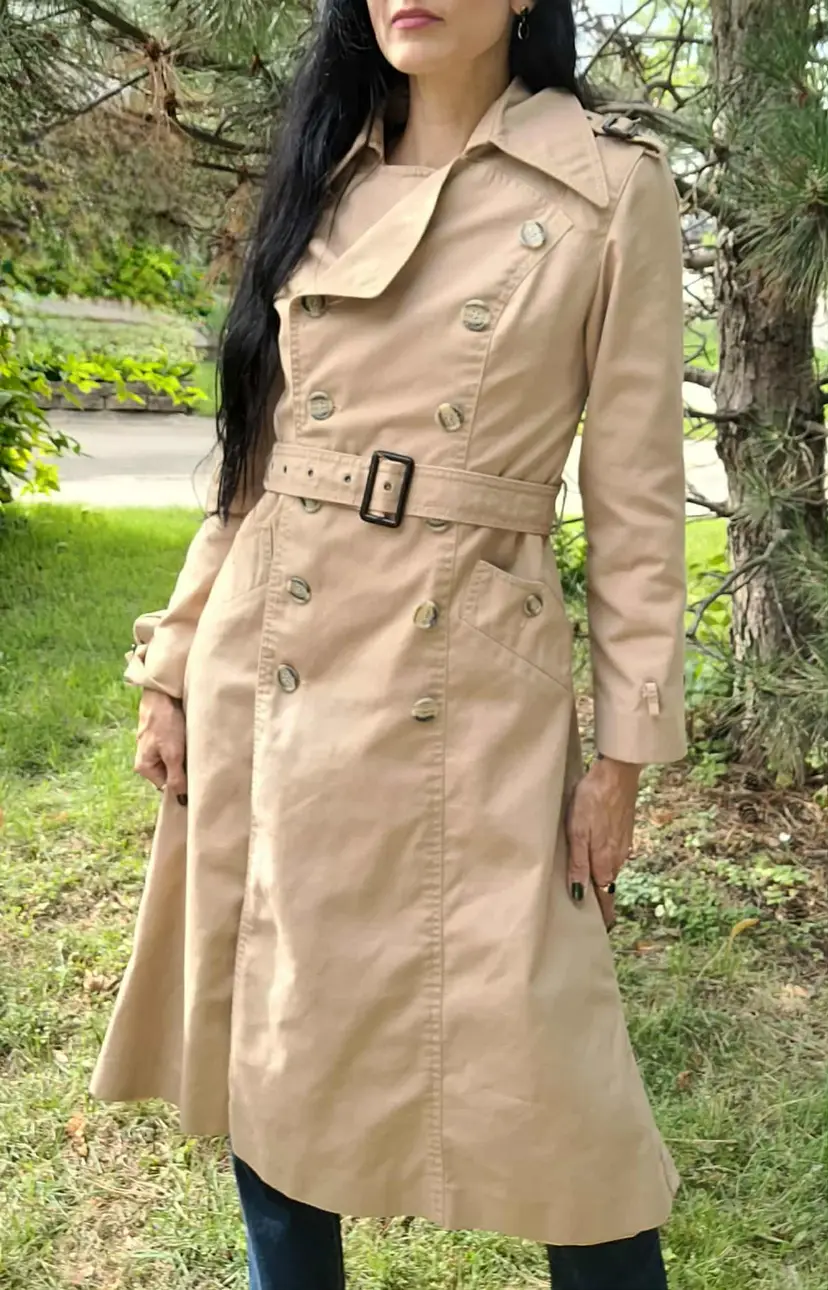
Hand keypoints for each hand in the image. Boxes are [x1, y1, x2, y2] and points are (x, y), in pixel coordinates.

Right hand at [134, 689, 187, 803]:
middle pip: (169, 773)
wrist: (162, 694)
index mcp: (143, 767)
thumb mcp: (173, 754)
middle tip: (193, 757)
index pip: (167, 786)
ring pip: (173, 759)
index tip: (194, 774)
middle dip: (182, 767)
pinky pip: (173, 746)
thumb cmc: (165, 723)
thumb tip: (182, 800)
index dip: (182, 782)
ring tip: (190, 744)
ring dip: (184, 755)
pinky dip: (182, 744)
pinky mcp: (160, 735)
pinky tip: (188, 736)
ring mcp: (151, 746)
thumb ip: (177, 778)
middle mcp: (145, 758)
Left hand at [566, 755, 641, 928]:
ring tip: (584, 889)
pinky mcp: (623, 832)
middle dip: (597, 901)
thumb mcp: (578, 833)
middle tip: (583, 913)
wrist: (617, 773)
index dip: (599, 916)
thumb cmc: (592, 800)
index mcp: (605, 862)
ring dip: (599, 881)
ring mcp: (622, 845)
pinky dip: (603, 864)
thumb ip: (578, 865)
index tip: (593, 931)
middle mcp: (617, 858)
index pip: (603, 898)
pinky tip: (593, 859)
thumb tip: (578, 897)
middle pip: (606, 886)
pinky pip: (613, 856)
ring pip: (609, 871)